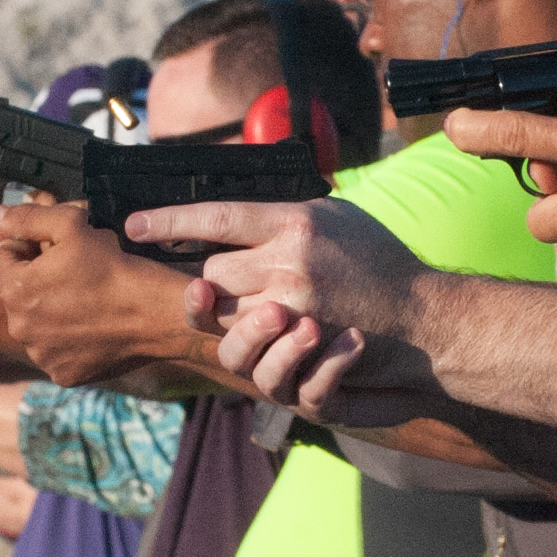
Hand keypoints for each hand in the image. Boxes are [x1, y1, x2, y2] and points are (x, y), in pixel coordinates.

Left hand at [0, 201, 208, 386]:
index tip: (53, 248)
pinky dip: (66, 338)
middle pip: (15, 293)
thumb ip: (25, 218)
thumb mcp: (71, 225)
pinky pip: (54, 350)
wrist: (157, 315)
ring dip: (49, 310)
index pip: (0, 259)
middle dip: (36, 279)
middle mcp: (20, 328)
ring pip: (34, 323)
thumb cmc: (117, 269)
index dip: (26, 247)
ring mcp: (41, 355)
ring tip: (83, 298)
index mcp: (16, 289)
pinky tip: (90, 324)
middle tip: (72, 271)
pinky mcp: (62, 374)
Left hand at [124, 198, 439, 412]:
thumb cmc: (380, 262)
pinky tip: (261, 331)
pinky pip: (246, 343)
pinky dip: (247, 338)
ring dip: (230, 310)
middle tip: (238, 280)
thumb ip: (287, 212)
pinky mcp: (298, 344)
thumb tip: (236, 213)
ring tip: (259, 305)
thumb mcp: (337, 216)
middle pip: (212, 271)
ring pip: (224, 310)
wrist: (423, 319)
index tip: (133, 225)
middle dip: (216, 278)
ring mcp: (293, 306)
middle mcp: (289, 260)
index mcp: (296, 219)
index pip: (215, 215)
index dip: (167, 221)